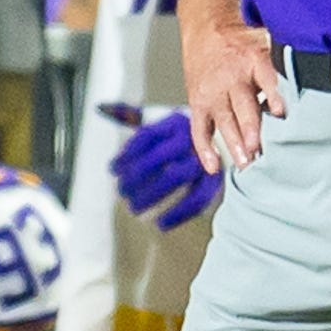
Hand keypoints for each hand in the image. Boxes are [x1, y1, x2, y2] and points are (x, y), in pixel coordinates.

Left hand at [107, 108, 223, 228]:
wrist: (228, 141)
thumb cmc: (184, 136)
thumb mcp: (162, 121)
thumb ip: (132, 115)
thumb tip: (102, 107)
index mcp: (176, 122)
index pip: (147, 137)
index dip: (127, 154)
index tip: (112, 170)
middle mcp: (192, 137)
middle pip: (159, 157)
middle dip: (136, 178)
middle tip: (122, 193)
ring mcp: (206, 158)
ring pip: (176, 175)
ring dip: (151, 195)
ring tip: (135, 207)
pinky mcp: (216, 180)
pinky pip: (197, 198)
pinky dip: (178, 214)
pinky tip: (161, 224)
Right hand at [182, 16, 285, 173]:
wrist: (206, 26)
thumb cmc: (242, 41)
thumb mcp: (267, 43)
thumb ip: (285, 64)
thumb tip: (318, 79)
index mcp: (253, 60)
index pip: (265, 78)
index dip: (273, 95)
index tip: (280, 112)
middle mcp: (232, 77)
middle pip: (243, 106)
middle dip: (250, 129)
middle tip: (259, 150)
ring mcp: (213, 92)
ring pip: (224, 121)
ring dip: (234, 143)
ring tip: (244, 163)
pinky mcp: (198, 103)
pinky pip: (200, 129)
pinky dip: (205, 149)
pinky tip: (214, 166)